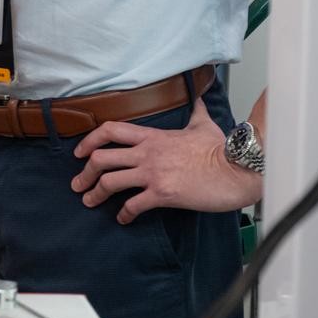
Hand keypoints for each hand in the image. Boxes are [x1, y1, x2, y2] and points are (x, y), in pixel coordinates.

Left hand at [70, 97, 262, 223]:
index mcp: (152, 136)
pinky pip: (133, 205)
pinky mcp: (163, 194)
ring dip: (95, 194)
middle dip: (84, 173)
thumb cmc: (223, 150)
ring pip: (110, 182)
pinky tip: (123, 218)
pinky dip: (124, 214)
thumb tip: (198, 98)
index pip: (109, 130)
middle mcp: (147, 153)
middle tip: (78, 184)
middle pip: (100, 158)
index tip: (80, 152)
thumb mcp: (203, 125)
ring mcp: (153, 173)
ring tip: (89, 202)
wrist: (239, 171)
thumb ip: (195, 112)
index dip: (89, 140)